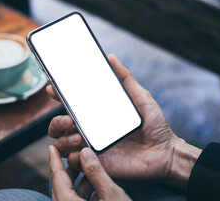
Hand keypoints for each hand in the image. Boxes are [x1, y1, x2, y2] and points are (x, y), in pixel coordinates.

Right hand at [47, 54, 201, 189]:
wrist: (165, 152)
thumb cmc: (154, 124)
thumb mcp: (141, 97)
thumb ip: (126, 78)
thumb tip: (111, 57)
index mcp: (98, 113)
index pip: (71, 104)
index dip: (58, 95)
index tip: (53, 88)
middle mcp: (90, 129)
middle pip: (59, 125)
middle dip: (56, 121)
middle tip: (69, 118)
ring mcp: (92, 146)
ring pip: (61, 143)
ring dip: (63, 138)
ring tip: (78, 134)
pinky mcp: (96, 163)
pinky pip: (74, 161)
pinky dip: (74, 156)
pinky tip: (84, 150)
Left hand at [49, 145, 130, 200]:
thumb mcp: (112, 195)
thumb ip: (97, 173)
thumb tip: (85, 152)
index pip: (57, 177)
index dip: (54, 160)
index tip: (51, 147)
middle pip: (60, 186)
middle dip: (67, 169)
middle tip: (75, 155)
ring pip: (68, 196)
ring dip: (77, 182)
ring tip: (89, 169)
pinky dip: (83, 194)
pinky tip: (96, 189)